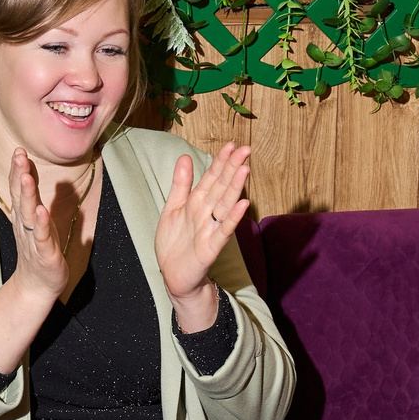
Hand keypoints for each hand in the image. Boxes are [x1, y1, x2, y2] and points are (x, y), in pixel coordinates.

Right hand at [1, 148, 73, 306]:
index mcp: (25, 215)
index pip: (20, 188)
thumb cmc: (39, 249)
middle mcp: (26, 224)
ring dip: (27, 195)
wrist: (37, 285)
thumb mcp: (37, 219)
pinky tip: (42, 211)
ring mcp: (34, 238)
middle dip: (20, 175)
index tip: (19, 150)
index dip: (19, 169)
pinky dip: (41, 224)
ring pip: (29, 214)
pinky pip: (41, 237)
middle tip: (18, 155)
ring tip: (26, 178)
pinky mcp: (44, 253)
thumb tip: (30, 172)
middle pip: (21, 196)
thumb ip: (33, 196)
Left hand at [155, 145, 251, 328]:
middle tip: (245, 149)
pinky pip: (223, 231)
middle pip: (221, 187)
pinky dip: (232, 218)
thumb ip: (181, 184)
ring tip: (245, 170)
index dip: (220, 162)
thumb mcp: (172, 208)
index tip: (231, 145)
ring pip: (225, 205)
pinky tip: (243, 204)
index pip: (211, 178)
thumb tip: (185, 157)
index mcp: (197, 202)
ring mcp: (210, 230)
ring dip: (235, 188)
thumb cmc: (174, 242)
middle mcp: (207, 213)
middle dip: (232, 168)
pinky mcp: (211, 248)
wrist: (172, 275)